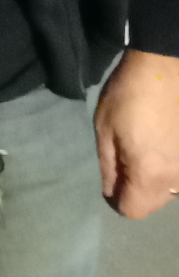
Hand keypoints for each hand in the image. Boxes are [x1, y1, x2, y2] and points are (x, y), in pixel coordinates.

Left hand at [95, 48, 178, 218]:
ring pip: (172, 189)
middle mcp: (177, 178)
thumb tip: (111, 192)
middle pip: (155, 202)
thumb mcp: (105, 128)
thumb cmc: (129, 95)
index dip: (117, 201)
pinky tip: (164, 142)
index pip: (134, 210)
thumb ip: (108, 166)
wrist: (165, 65)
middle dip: (137, 190)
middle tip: (126, 160)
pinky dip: (171, 165)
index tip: (112, 182)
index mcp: (149, 175)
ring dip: (157, 178)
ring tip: (146, 148)